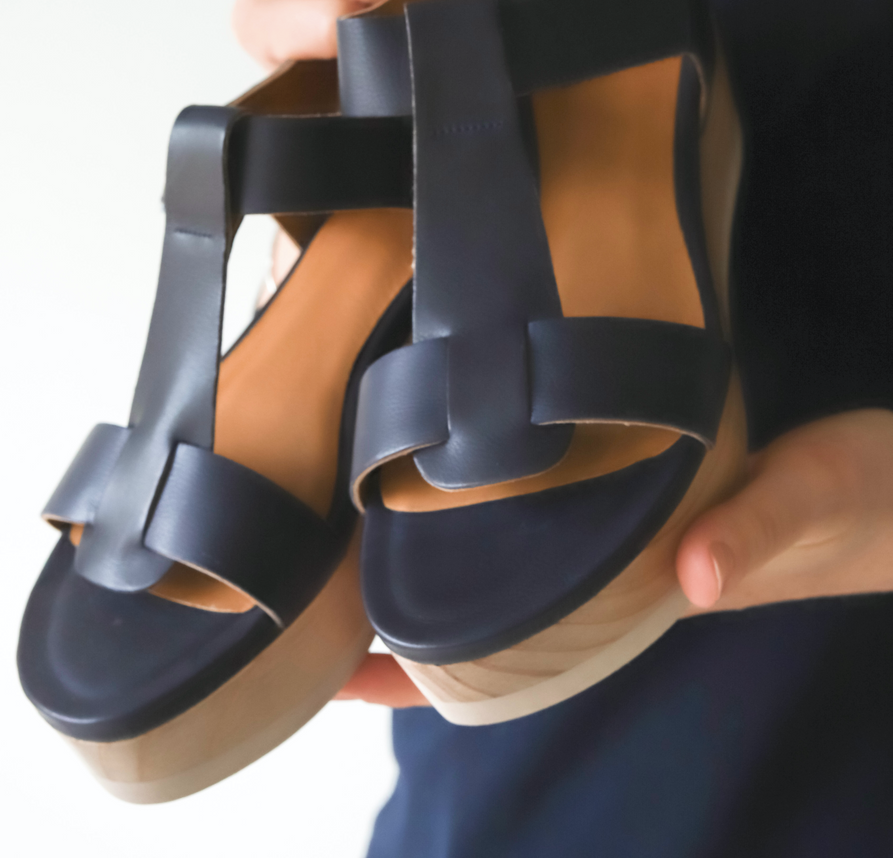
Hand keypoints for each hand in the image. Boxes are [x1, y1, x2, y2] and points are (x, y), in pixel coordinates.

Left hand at [337, 409, 892, 706]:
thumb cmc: (870, 499)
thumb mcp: (818, 500)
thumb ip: (762, 531)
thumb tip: (697, 572)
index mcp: (630, 594)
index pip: (500, 649)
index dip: (414, 671)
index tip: (330, 672)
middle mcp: (603, 569)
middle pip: (468, 601)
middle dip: (380, 602)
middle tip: (289, 586)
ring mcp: (609, 526)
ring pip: (486, 549)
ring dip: (413, 540)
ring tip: (321, 513)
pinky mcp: (625, 476)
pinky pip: (528, 494)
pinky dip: (474, 484)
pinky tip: (425, 452)